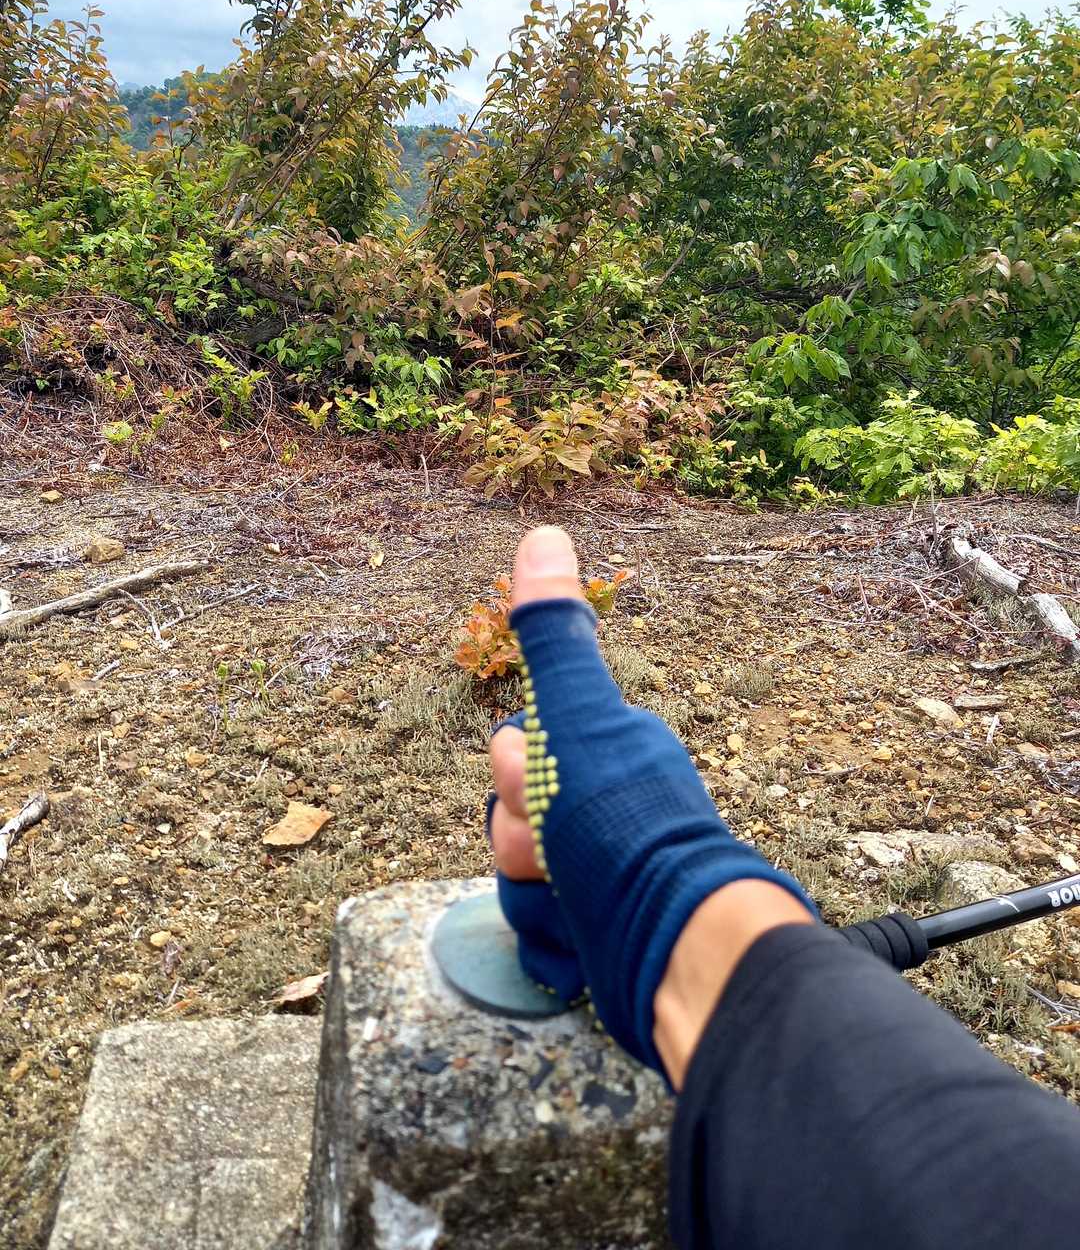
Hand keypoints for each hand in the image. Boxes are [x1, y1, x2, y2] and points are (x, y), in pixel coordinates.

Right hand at [488, 526, 815, 1083]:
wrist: (670, 949)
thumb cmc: (620, 824)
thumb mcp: (577, 717)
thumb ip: (554, 635)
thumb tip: (541, 535)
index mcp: (609, 752)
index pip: (520, 756)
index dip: (518, 775)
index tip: (543, 787)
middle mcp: (611, 808)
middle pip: (516, 820)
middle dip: (521, 838)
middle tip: (557, 846)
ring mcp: (609, 876)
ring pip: (522, 881)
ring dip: (534, 892)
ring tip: (572, 895)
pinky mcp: (605, 938)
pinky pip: (545, 933)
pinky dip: (555, 939)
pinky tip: (581, 936)